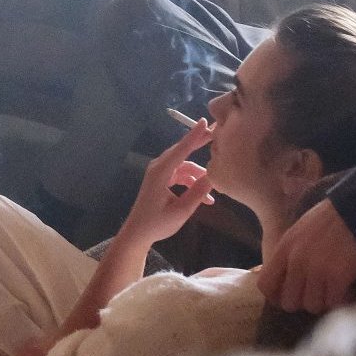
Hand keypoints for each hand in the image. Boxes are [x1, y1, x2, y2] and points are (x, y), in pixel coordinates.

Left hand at [116, 117, 216, 245]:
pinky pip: (180, 175)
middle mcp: (159, 168)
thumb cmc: (157, 223)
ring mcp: (160, 173)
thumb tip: (214, 176)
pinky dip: (192, 183)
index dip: (194, 135)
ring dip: (199, 175)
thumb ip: (198, 192)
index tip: (205, 122)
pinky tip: (206, 199)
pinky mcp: (162, 180)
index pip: (181, 149)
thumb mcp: (182, 210)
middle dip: (199, 145)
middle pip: (182, 152)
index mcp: (161, 172)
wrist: (138, 233)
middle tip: (217, 136)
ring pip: (184, 166)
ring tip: (216, 186)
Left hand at [258, 199, 355, 314]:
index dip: (275, 296)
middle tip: (314, 295)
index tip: (286, 297)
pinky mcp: (338, 277)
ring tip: (331, 292)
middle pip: (289, 302)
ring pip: (312, 306)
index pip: (265, 285)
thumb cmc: (328, 219)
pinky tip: (346, 291)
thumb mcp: (298, 232)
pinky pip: (333, 302)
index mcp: (284, 249)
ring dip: (322, 302)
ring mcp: (317, 271)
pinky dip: (340, 300)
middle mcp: (296, 262)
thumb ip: (288, 254)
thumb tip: (283, 277)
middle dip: (301, 301)